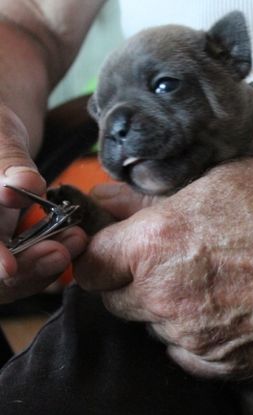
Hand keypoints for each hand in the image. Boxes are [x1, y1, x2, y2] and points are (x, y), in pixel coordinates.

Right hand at [0, 104, 86, 302]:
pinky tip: (74, 240)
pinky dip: (49, 256)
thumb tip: (24, 185)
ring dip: (41, 266)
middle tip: (59, 253)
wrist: (1, 131)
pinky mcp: (7, 243)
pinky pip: (26, 261)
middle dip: (21, 269)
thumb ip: (10, 160)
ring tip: (75, 241)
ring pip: (7, 274)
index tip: (9, 268)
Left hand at [75, 159, 252, 378]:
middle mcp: (170, 298)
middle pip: (115, 299)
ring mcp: (198, 338)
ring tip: (209, 281)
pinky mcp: (227, 365)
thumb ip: (151, 197)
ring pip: (153, 326)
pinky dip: (192, 333)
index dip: (96, 254)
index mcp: (160, 244)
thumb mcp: (221, 182)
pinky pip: (185, 352)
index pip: (89, 263)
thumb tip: (108, 199)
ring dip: (166, 307)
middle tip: (167, 259)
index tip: (110, 249)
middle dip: (130, 279)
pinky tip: (226, 308)